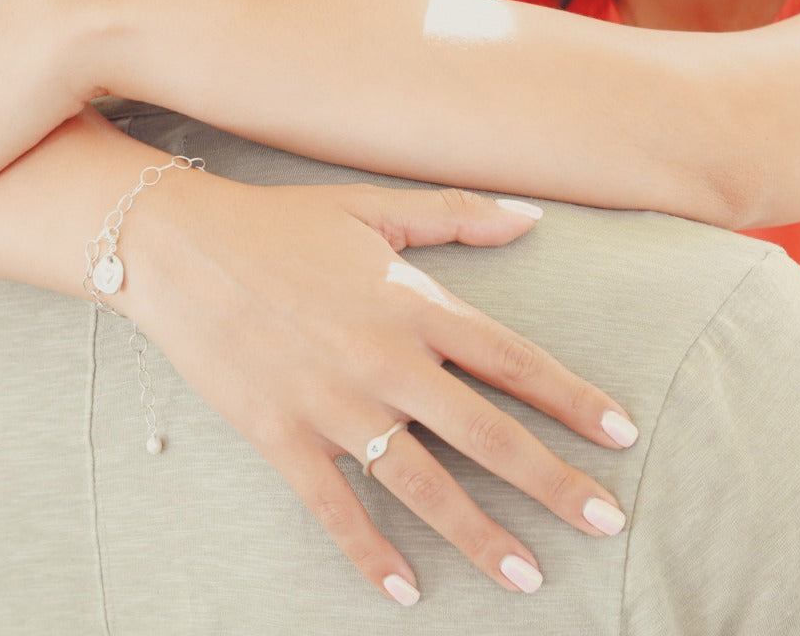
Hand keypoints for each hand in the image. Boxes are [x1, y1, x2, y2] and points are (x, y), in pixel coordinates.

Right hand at [100, 172, 637, 603]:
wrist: (179, 247)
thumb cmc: (280, 223)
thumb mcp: (372, 207)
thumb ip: (457, 214)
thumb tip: (533, 217)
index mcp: (410, 305)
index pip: (512, 359)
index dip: (572, 398)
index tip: (620, 434)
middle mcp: (382, 362)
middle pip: (485, 433)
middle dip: (551, 481)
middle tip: (606, 521)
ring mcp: (331, 405)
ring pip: (421, 484)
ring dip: (478, 533)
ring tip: (529, 578)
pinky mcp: (281, 436)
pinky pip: (334, 508)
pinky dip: (369, 553)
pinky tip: (405, 592)